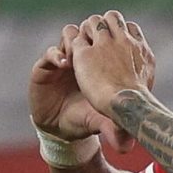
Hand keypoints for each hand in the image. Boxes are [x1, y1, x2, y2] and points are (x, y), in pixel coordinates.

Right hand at [29, 26, 108, 142]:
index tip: (115, 48)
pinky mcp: (44, 69)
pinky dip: (57, 54)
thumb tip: (129, 142)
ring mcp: (62, 61)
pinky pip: (50, 52)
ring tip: (79, 58)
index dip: (110, 38)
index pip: (106, 38)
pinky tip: (64, 65)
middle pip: (89, 29)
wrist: (60, 129)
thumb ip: (114, 124)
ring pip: (69, 34)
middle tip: (96, 47)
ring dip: (75, 41)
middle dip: (93, 34)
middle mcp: (81, 57)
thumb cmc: (85, 118)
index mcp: (99, 63)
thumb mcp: (102, 119)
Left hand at [68, 10, 154, 116]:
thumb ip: (140, 68)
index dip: (120, 32)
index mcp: (139, 48)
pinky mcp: (84, 53)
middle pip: (111, 16)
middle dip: (102, 24)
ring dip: (86, 30)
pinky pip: (76, 39)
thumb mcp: (145, 81)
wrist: (124, 107)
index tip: (114, 42)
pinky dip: (73, 47)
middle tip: (95, 40)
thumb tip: (139, 75)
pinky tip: (71, 60)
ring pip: (92, 21)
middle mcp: (122, 41)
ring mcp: (103, 44)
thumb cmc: (136, 102)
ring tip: (82, 47)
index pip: (130, 26)